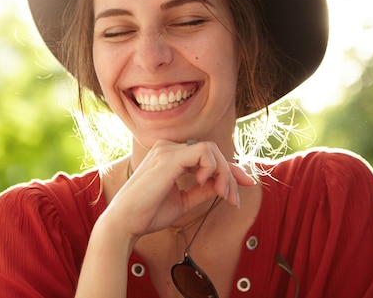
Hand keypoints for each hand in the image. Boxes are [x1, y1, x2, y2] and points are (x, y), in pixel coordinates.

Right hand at [102, 139, 254, 241]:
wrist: (125, 223)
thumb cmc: (148, 213)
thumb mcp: (183, 201)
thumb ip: (202, 190)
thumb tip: (223, 185)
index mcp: (169, 156)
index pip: (206, 155)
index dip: (230, 169)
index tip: (246, 184)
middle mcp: (168, 149)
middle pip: (212, 151)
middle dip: (231, 174)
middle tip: (234, 199)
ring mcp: (168, 151)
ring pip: (211, 150)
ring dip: (224, 173)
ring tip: (222, 195)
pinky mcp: (169, 158)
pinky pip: (203, 153)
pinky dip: (212, 168)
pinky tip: (204, 184)